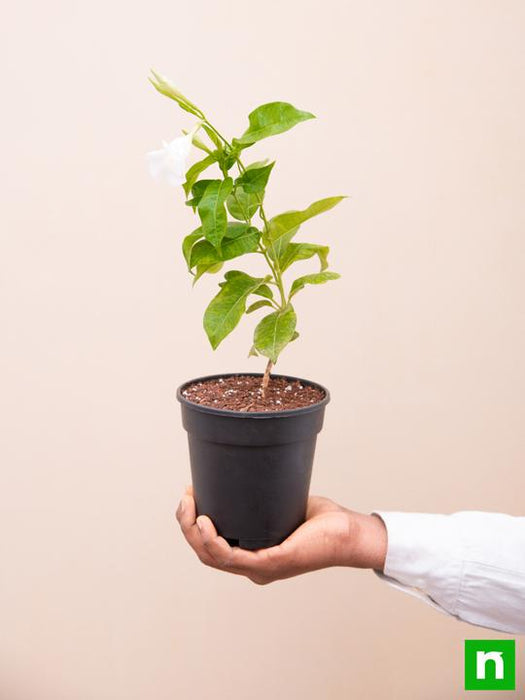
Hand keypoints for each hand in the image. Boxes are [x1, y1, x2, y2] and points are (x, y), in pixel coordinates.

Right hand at [176, 487, 386, 584]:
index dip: (193, 525)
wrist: (351, 533)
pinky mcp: (273, 562)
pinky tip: (206, 523)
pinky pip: (233, 557)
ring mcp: (262, 568)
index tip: (190, 496)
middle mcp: (254, 567)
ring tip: (190, 507)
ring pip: (212, 557)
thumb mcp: (285, 504)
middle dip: (186, 525)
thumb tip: (254, 465)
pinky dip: (214, 542)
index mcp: (254, 556)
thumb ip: (268, 495)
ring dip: (194, 532)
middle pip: (205, 554)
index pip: (212, 549)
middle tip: (185, 498)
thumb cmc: (325, 522)